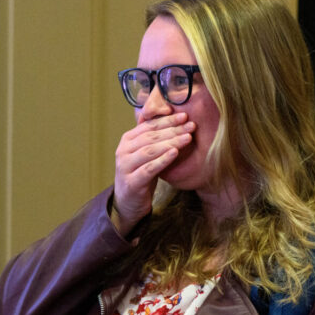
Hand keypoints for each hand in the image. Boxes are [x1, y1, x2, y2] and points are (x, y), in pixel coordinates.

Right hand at [112, 112, 193, 234]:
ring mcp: (125, 167)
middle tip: (191, 125)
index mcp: (127, 140)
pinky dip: (163, 160)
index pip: (149, 126)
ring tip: (187, 138)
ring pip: (150, 151)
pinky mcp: (131, 182)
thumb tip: (166, 111)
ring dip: (170, 143)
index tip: (185, 116)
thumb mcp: (145, 153)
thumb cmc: (140, 175)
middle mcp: (123, 151)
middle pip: (151, 137)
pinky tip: (175, 153)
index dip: (167, 120)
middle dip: (173, 130)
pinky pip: (149, 169)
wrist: (128, 203)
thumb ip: (152, 135)